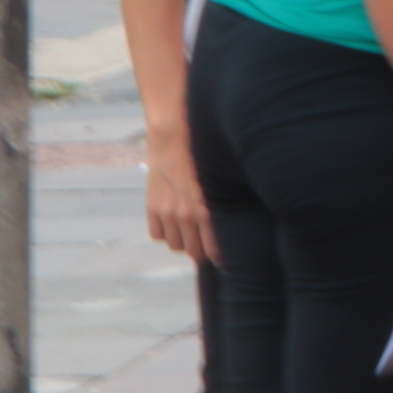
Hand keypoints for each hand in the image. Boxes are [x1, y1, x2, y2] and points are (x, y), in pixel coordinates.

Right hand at [143, 125, 214, 264]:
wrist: (174, 134)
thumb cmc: (206, 154)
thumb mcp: (223, 179)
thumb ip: (227, 202)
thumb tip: (240, 220)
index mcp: (207, 209)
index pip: (214, 251)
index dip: (220, 257)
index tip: (227, 257)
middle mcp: (185, 215)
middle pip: (194, 252)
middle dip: (202, 249)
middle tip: (209, 241)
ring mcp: (166, 212)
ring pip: (176, 245)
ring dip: (184, 240)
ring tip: (192, 229)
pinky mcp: (152, 206)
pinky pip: (157, 235)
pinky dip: (165, 232)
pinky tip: (174, 221)